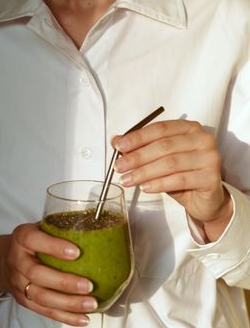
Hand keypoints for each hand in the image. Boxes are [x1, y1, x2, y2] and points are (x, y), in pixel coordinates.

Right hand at [0, 223, 96, 325]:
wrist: (4, 260)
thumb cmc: (32, 241)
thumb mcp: (41, 227)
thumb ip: (60, 227)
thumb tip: (97, 226)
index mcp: (22, 237)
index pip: (34, 240)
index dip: (54, 247)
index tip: (76, 252)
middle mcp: (17, 260)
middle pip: (37, 275)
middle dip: (64, 282)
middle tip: (88, 285)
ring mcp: (18, 283)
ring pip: (41, 297)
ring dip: (68, 303)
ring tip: (91, 304)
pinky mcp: (24, 300)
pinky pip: (44, 311)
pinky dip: (65, 317)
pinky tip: (82, 318)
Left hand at [112, 119, 232, 240]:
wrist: (204, 199)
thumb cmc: (182, 175)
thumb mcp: (158, 159)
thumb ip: (140, 148)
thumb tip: (116, 141)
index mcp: (189, 128)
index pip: (160, 129)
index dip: (138, 138)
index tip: (119, 147)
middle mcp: (202, 139)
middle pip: (164, 146)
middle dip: (137, 157)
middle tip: (119, 167)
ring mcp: (210, 157)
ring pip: (170, 163)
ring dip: (144, 172)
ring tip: (127, 180)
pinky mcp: (211, 178)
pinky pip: (179, 179)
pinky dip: (159, 184)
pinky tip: (145, 188)